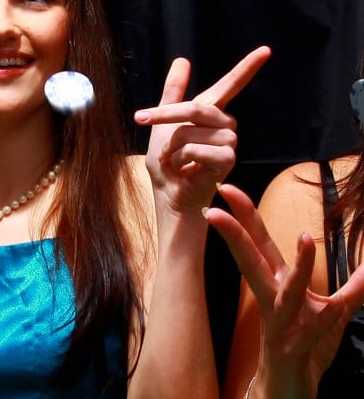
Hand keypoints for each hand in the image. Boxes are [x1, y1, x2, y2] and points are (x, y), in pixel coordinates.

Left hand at [134, 45, 270, 212]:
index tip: (266, 49)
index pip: (231, 85)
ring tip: (175, 160)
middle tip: (141, 118)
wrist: (169, 193)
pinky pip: (197, 148)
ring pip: (191, 130)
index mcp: (211, 113)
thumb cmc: (167, 162)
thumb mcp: (163, 123)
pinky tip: (186, 169)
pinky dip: (182, 158)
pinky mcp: (228, 159)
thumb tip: (183, 60)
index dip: (247, 67)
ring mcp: (230, 141)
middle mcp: (225, 124)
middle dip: (164, 115)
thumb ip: (173, 92)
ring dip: (172, 146)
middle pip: (195, 107)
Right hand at [206, 183, 363, 395]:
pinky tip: (334, 307)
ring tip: (304, 240)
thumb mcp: (333, 311)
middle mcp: (273, 298)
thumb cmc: (305, 345)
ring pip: (286, 291)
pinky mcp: (295, 345)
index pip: (257, 242)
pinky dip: (324, 317)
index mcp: (276, 283)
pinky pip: (313, 328)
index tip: (226, 189)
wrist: (290, 385)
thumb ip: (353, 288)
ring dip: (298, 267)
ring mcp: (282, 321)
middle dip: (235, 233)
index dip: (243, 215)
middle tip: (216, 210)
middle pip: (251, 259)